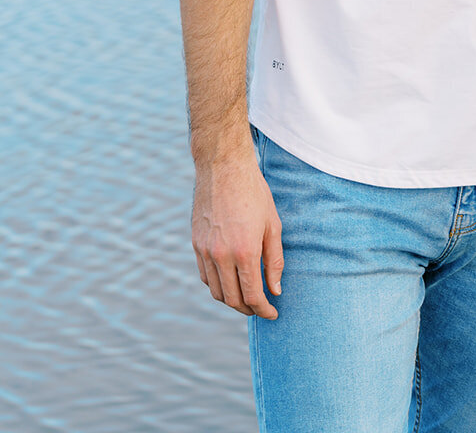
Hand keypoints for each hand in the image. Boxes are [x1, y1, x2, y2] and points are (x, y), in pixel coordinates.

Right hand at [191, 145, 283, 318]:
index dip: (264, 309)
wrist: (224, 167)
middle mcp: (221, 256)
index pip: (252, 295)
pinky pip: (205, 276)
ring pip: (216, 291)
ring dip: (231, 300)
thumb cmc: (254, 193)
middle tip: (261, 307)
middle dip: (248, 308)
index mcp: (244, 251)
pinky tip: (229, 280)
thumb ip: (274, 260)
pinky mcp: (195, 244)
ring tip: (246, 297)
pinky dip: (217, 285)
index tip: (272, 313)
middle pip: (232, 299)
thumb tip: (275, 290)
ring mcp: (205, 251)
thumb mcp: (273, 225)